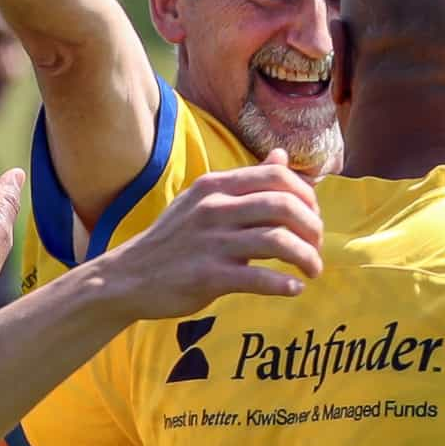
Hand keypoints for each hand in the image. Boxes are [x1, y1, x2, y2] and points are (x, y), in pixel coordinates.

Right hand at [99, 152, 323, 319]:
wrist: (127, 277)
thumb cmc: (173, 240)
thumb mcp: (203, 200)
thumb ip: (246, 182)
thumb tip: (283, 156)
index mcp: (215, 186)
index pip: (277, 176)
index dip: (306, 195)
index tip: (313, 217)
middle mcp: (214, 208)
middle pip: (284, 206)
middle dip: (312, 228)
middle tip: (317, 247)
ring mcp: (210, 242)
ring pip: (278, 241)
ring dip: (306, 257)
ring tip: (313, 270)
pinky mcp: (207, 276)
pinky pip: (258, 278)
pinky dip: (284, 284)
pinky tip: (294, 288)